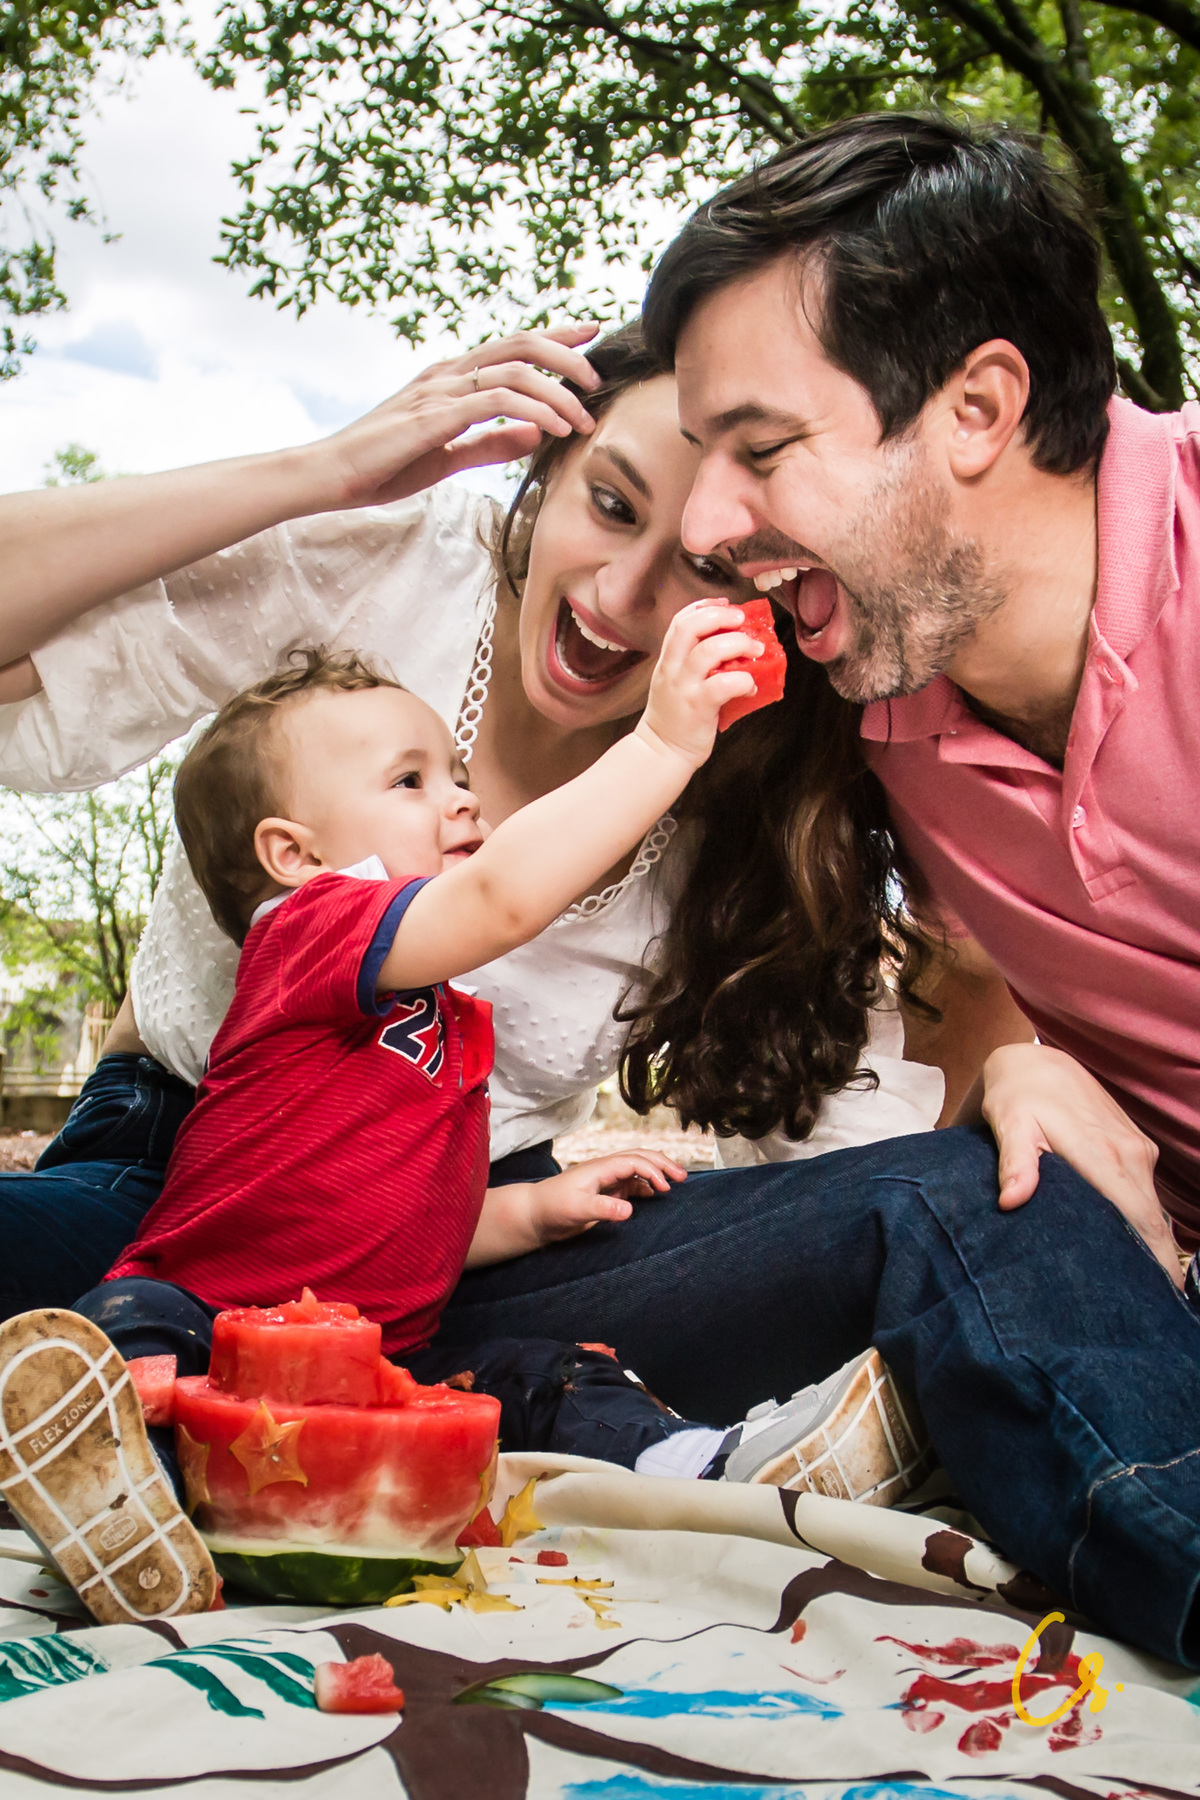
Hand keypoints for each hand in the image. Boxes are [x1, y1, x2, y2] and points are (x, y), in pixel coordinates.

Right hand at [311, 323, 601, 509]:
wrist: (332, 475)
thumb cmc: (383, 465)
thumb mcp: (448, 455)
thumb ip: (490, 443)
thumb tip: (535, 435)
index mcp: (450, 379)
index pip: (512, 347)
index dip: (555, 338)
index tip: (591, 336)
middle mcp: (448, 373)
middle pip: (521, 344)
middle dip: (566, 354)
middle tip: (597, 376)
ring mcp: (440, 390)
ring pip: (515, 371)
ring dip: (558, 392)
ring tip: (583, 418)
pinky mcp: (435, 415)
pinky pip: (496, 401)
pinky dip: (533, 412)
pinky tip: (554, 429)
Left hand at [466, 1150, 685, 1266]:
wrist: (535, 1215)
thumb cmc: (552, 1208)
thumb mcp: (577, 1210)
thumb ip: (603, 1208)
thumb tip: (630, 1209)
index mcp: (600, 1168)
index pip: (633, 1161)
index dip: (653, 1170)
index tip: (665, 1187)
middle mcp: (606, 1170)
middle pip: (640, 1158)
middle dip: (662, 1164)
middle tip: (683, 1176)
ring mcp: (607, 1180)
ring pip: (638, 1170)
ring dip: (656, 1173)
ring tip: (676, 1182)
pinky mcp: (606, 1192)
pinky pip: (631, 1184)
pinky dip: (646, 1186)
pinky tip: (655, 1194)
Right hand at [636, 600, 760, 765]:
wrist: (662, 751)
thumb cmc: (676, 716)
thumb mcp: (676, 681)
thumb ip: (696, 663)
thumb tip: (735, 644)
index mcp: (669, 660)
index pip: (680, 620)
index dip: (704, 606)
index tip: (725, 604)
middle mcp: (672, 669)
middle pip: (690, 627)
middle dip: (721, 616)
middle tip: (743, 621)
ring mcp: (683, 687)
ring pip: (708, 651)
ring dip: (738, 644)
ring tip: (755, 649)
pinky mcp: (697, 707)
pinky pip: (723, 685)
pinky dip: (743, 680)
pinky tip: (751, 686)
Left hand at [981, 1043, 1181, 1286]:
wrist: (1036, 1062)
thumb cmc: (1018, 1096)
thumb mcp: (1009, 1124)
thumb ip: (1015, 1162)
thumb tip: (1012, 1201)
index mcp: (1105, 1156)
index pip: (1141, 1219)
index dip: (1153, 1261)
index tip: (1155, 1298)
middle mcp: (1131, 1156)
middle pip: (1153, 1222)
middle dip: (1153, 1264)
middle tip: (1142, 1307)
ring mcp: (1137, 1151)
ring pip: (1152, 1210)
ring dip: (1148, 1243)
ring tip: (1135, 1287)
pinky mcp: (1135, 1148)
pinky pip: (1145, 1193)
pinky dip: (1141, 1221)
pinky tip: (1127, 1247)